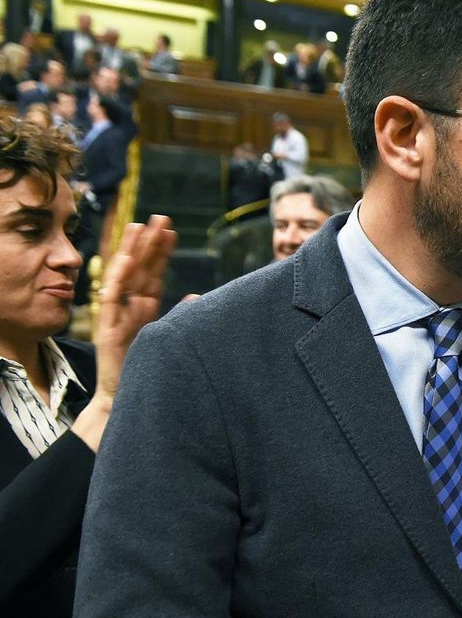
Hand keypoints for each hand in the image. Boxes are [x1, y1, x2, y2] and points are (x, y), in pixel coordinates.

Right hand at [95, 214, 176, 397]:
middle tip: (160, 217)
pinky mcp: (107, 329)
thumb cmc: (145, 370)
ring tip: (139, 226)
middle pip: (140, 269)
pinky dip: (117, 278)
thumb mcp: (166, 337)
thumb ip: (179, 316)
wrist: (124, 400)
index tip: (172, 230)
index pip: (154, 274)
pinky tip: (125, 259)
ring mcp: (116, 316)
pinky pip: (110, 300)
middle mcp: (129, 308)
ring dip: (131, 251)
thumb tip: (198, 297)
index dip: (162, 252)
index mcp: (144, 310)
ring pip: (124, 277)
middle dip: (149, 243)